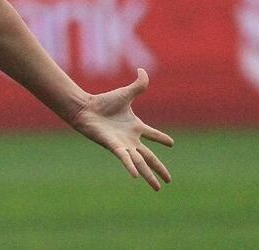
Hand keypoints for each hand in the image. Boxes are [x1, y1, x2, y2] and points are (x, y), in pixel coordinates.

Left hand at [68, 69, 173, 190]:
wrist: (86, 108)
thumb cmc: (103, 102)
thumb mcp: (126, 93)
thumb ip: (139, 84)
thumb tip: (143, 70)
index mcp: (135, 127)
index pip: (153, 134)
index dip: (162, 138)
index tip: (172, 143)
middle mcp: (131, 139)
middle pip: (149, 157)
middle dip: (159, 168)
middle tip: (169, 180)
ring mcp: (123, 145)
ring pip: (140, 163)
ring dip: (149, 176)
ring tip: (157, 188)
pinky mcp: (114, 147)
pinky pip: (125, 159)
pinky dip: (131, 167)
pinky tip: (136, 176)